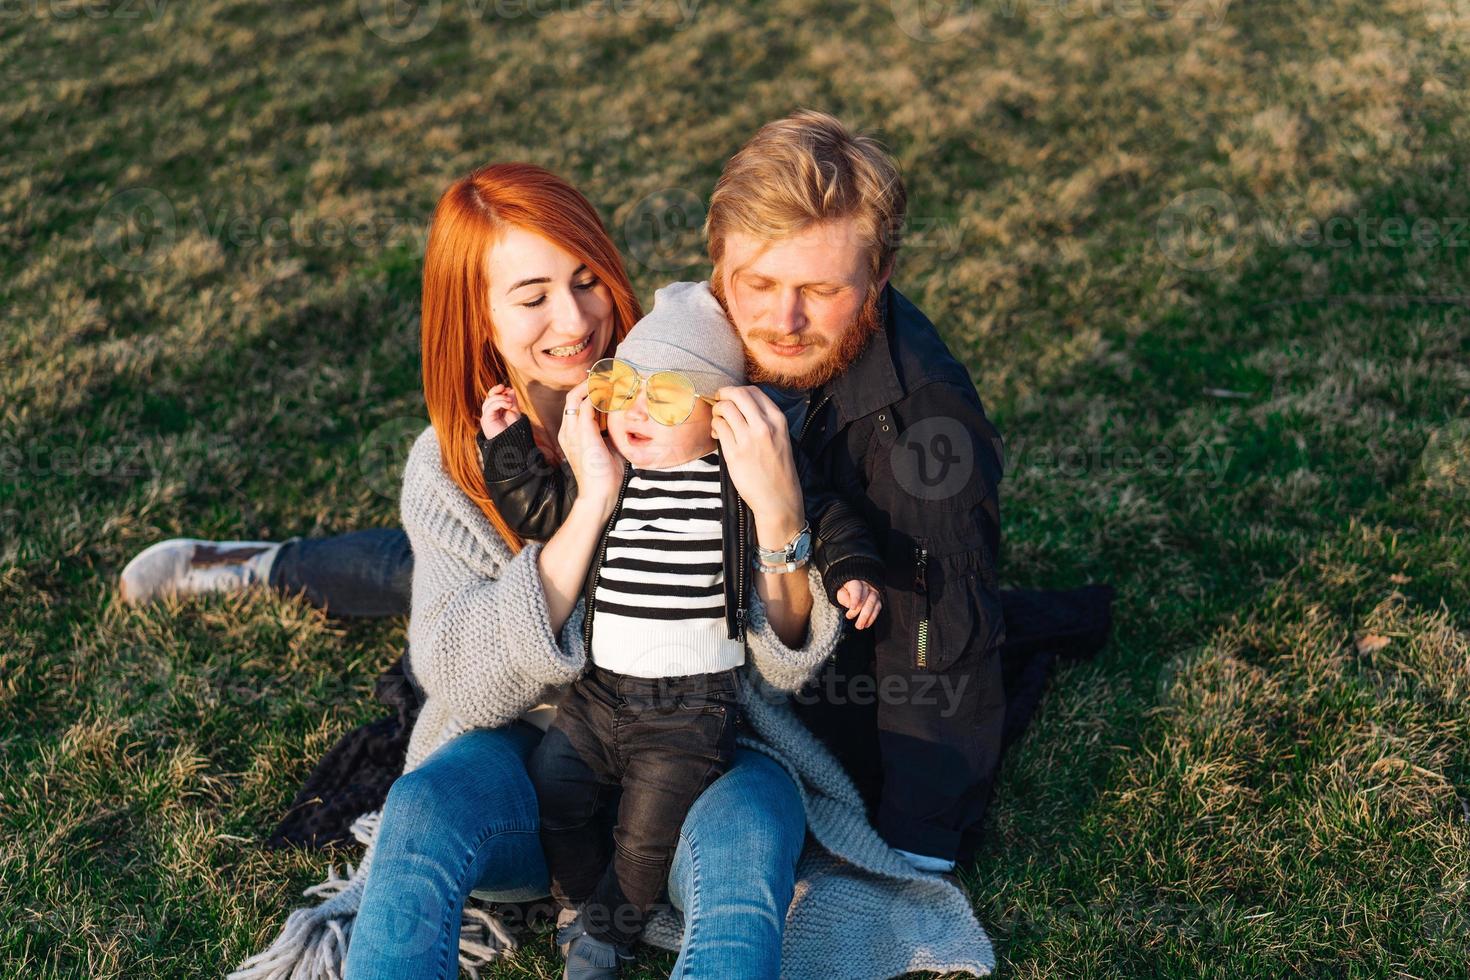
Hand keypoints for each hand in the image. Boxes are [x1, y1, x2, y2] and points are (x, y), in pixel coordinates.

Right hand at [479, 383, 522, 438]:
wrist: (513, 443)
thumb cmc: (514, 430)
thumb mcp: (514, 412)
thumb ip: (512, 401)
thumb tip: (510, 389)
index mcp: (496, 412)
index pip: (493, 398)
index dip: (499, 391)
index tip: (508, 388)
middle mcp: (490, 414)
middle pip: (488, 398)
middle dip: (496, 390)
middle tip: (504, 387)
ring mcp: (487, 417)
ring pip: (489, 401)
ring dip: (500, 398)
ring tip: (510, 402)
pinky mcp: (485, 420)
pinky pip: (489, 407)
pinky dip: (499, 403)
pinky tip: (508, 405)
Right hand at [557, 381, 624, 518]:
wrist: (600, 496)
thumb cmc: (606, 477)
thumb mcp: (609, 450)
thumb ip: (611, 435)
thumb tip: (624, 423)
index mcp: (572, 435)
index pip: (576, 405)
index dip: (589, 392)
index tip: (607, 385)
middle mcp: (567, 430)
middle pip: (572, 396)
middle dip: (589, 384)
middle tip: (608, 376)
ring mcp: (572, 431)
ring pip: (576, 397)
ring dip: (593, 386)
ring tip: (610, 379)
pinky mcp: (582, 433)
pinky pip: (586, 404)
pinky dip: (597, 395)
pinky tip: (611, 391)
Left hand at [710, 385, 802, 546]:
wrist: (778, 498)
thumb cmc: (778, 469)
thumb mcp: (780, 437)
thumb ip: (763, 420)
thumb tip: (739, 404)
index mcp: (778, 420)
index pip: (754, 391)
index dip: (738, 391)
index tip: (731, 397)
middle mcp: (764, 426)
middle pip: (737, 394)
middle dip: (724, 394)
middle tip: (719, 401)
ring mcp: (749, 439)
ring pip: (725, 409)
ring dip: (717, 411)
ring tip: (718, 421)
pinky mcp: (735, 453)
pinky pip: (719, 428)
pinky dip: (715, 426)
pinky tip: (717, 434)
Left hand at [836, 580, 881, 629]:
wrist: (853, 587)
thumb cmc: (846, 590)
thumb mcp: (840, 592)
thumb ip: (843, 597)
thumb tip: (850, 604)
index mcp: (855, 581)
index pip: (857, 589)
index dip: (855, 598)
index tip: (852, 608)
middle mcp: (867, 585)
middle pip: (867, 598)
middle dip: (862, 613)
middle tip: (856, 624)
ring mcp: (873, 592)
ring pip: (873, 604)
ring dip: (867, 617)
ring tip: (860, 626)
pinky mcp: (878, 599)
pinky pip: (877, 608)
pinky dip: (872, 617)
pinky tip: (866, 624)